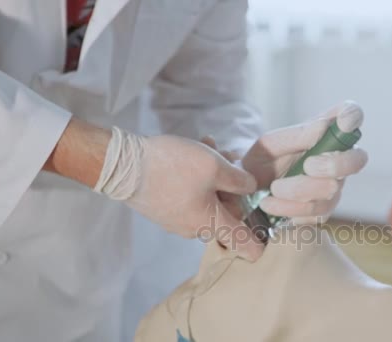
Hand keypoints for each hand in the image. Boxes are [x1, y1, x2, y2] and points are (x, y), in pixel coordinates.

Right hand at [94, 127, 263, 260]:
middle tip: (231, 157)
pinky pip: (190, 194)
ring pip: (209, 197)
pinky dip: (198, 176)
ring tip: (211, 146)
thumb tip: (251, 188)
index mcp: (210, 224)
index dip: (259, 242)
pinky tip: (197, 148)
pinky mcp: (164, 207)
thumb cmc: (173, 167)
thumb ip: (240, 180)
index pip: (243, 244)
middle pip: (227, 212)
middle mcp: (194, 228)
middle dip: (233, 184)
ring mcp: (177, 219)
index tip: (268, 240)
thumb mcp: (215, 166)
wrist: (123, 165)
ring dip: (215, 174)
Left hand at [242, 101, 367, 224]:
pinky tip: (271, 203)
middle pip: (357, 159)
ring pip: (331, 189)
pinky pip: (316, 211)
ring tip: (273, 189)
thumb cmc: (263, 161)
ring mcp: (334, 186)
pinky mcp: (324, 210)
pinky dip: (289, 207)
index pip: (352, 116)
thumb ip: (297, 135)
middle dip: (334, 164)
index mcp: (326, 133)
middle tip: (307, 166)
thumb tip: (322, 126)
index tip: (344, 122)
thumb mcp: (271, 144)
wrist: (248, 191)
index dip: (353, 117)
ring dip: (298, 189)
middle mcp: (337, 159)